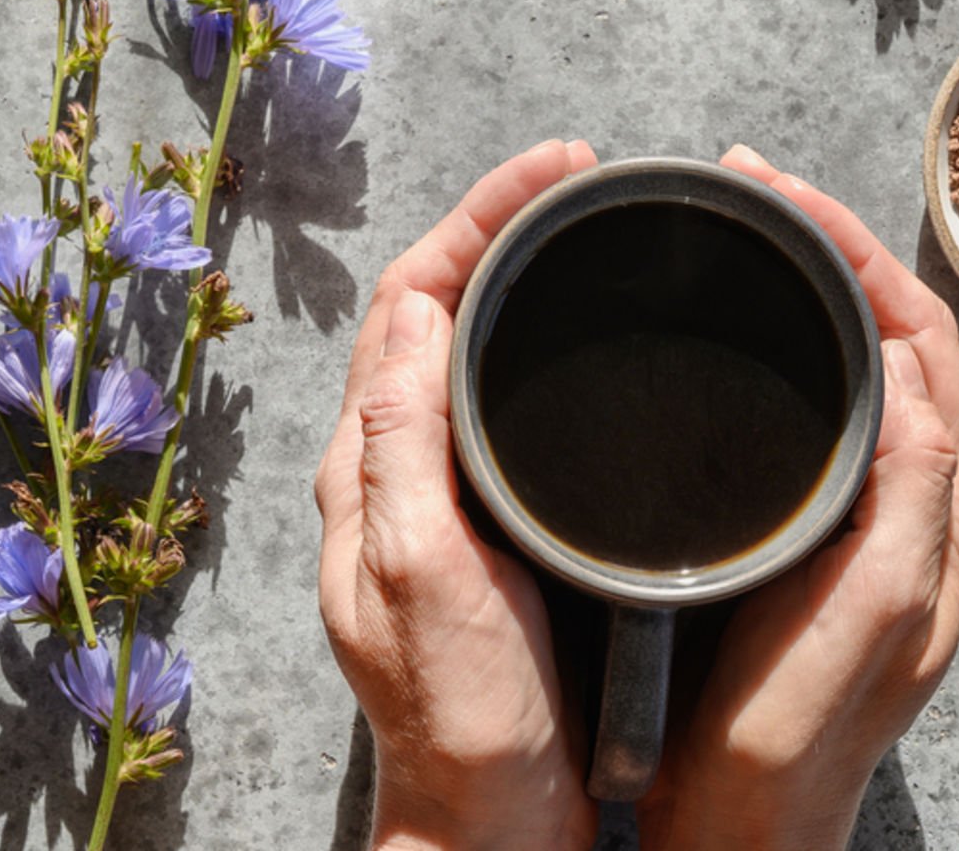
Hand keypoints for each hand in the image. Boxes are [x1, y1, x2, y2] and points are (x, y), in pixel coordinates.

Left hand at [314, 139, 601, 850]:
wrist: (492, 811)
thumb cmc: (460, 710)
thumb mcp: (421, 568)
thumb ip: (405, 442)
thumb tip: (419, 311)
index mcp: (370, 466)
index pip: (408, 300)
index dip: (475, 218)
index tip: (554, 172)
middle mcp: (395, 468)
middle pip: (434, 308)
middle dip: (498, 224)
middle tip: (578, 179)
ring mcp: (441, 494)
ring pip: (468, 348)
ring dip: (517, 275)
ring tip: (586, 230)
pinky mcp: (489, 524)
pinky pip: (500, 403)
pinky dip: (538, 343)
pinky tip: (587, 341)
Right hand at [637, 145, 958, 849]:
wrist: (745, 819)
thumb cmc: (797, 733)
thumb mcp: (872, 612)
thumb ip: (912, 499)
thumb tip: (920, 386)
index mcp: (936, 510)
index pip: (923, 341)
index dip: (860, 254)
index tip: (781, 196)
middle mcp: (917, 503)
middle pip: (899, 337)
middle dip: (837, 248)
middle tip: (757, 188)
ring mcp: (871, 516)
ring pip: (866, 367)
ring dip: (821, 290)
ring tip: (753, 234)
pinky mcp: (823, 535)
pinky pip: (831, 411)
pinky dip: (799, 348)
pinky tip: (749, 336)